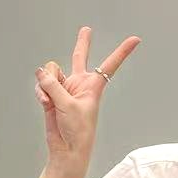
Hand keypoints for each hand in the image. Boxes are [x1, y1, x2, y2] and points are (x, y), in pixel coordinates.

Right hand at [33, 26, 139, 177]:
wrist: (66, 148)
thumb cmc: (77, 129)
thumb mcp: (68, 105)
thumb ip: (54, 85)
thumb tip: (40, 71)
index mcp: (94, 85)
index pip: (110, 64)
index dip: (122, 51)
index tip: (136, 39)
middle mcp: (80, 83)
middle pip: (79, 57)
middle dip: (82, 43)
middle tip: (86, 29)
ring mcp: (65, 88)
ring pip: (51, 72)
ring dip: (47, 83)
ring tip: (51, 100)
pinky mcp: (52, 94)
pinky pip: (42, 84)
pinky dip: (41, 92)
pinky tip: (45, 103)